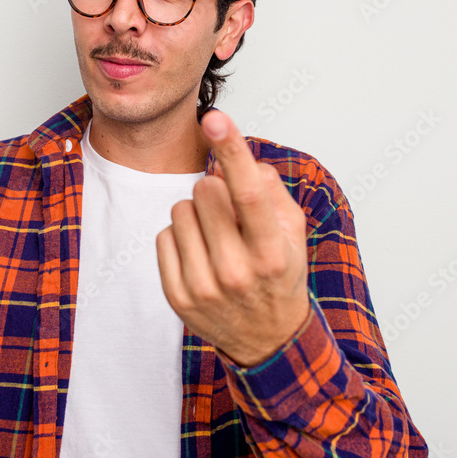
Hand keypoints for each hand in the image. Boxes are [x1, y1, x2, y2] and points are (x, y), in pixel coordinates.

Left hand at [156, 111, 309, 366]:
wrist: (267, 339)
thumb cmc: (280, 274)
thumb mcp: (292, 230)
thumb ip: (269, 188)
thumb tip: (230, 161)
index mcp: (272, 252)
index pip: (249, 191)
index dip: (231, 150)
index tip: (215, 118)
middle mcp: (237, 271)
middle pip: (205, 191)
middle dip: (216, 190)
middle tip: (231, 214)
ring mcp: (203, 286)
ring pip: (179, 209)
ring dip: (196, 213)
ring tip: (217, 237)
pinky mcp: (176, 295)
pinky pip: (164, 235)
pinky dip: (180, 237)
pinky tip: (200, 255)